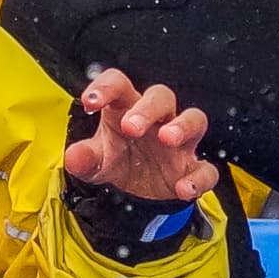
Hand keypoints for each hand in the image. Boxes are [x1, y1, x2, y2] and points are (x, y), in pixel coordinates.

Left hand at [64, 68, 219, 206]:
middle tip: (131, 127)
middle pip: (161, 96)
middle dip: (147, 108)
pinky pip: (206, 169)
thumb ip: (85, 158)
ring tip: (167, 138)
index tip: (90, 102)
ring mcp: (180, 143)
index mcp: (127, 108)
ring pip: (194, 119)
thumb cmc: (118, 159)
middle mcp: (157, 120)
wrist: (138, 193)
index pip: (120, 84)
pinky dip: (199, 178)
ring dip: (183, 126)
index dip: (106, 87)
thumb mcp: (97, 161)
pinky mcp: (192, 168)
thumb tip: (73, 157)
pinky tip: (183, 190)